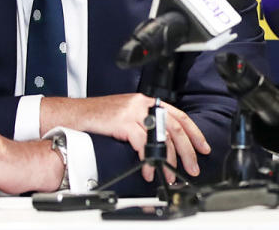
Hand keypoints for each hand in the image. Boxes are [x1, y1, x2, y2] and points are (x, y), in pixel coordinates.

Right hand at [40, 94, 209, 182]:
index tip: (203, 148)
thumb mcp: (129, 117)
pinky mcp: (124, 122)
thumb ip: (147, 124)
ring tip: (169, 174)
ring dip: (168, 160)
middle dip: (187, 151)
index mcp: (149, 102)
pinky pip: (143, 143)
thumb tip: (165, 144)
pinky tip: (148, 170)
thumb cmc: (100, 118)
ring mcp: (134, 112)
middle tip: (192, 167)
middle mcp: (145, 104)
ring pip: (162, 136)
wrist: (76, 114)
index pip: (180, 116)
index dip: (195, 133)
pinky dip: (148, 159)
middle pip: (176, 128)